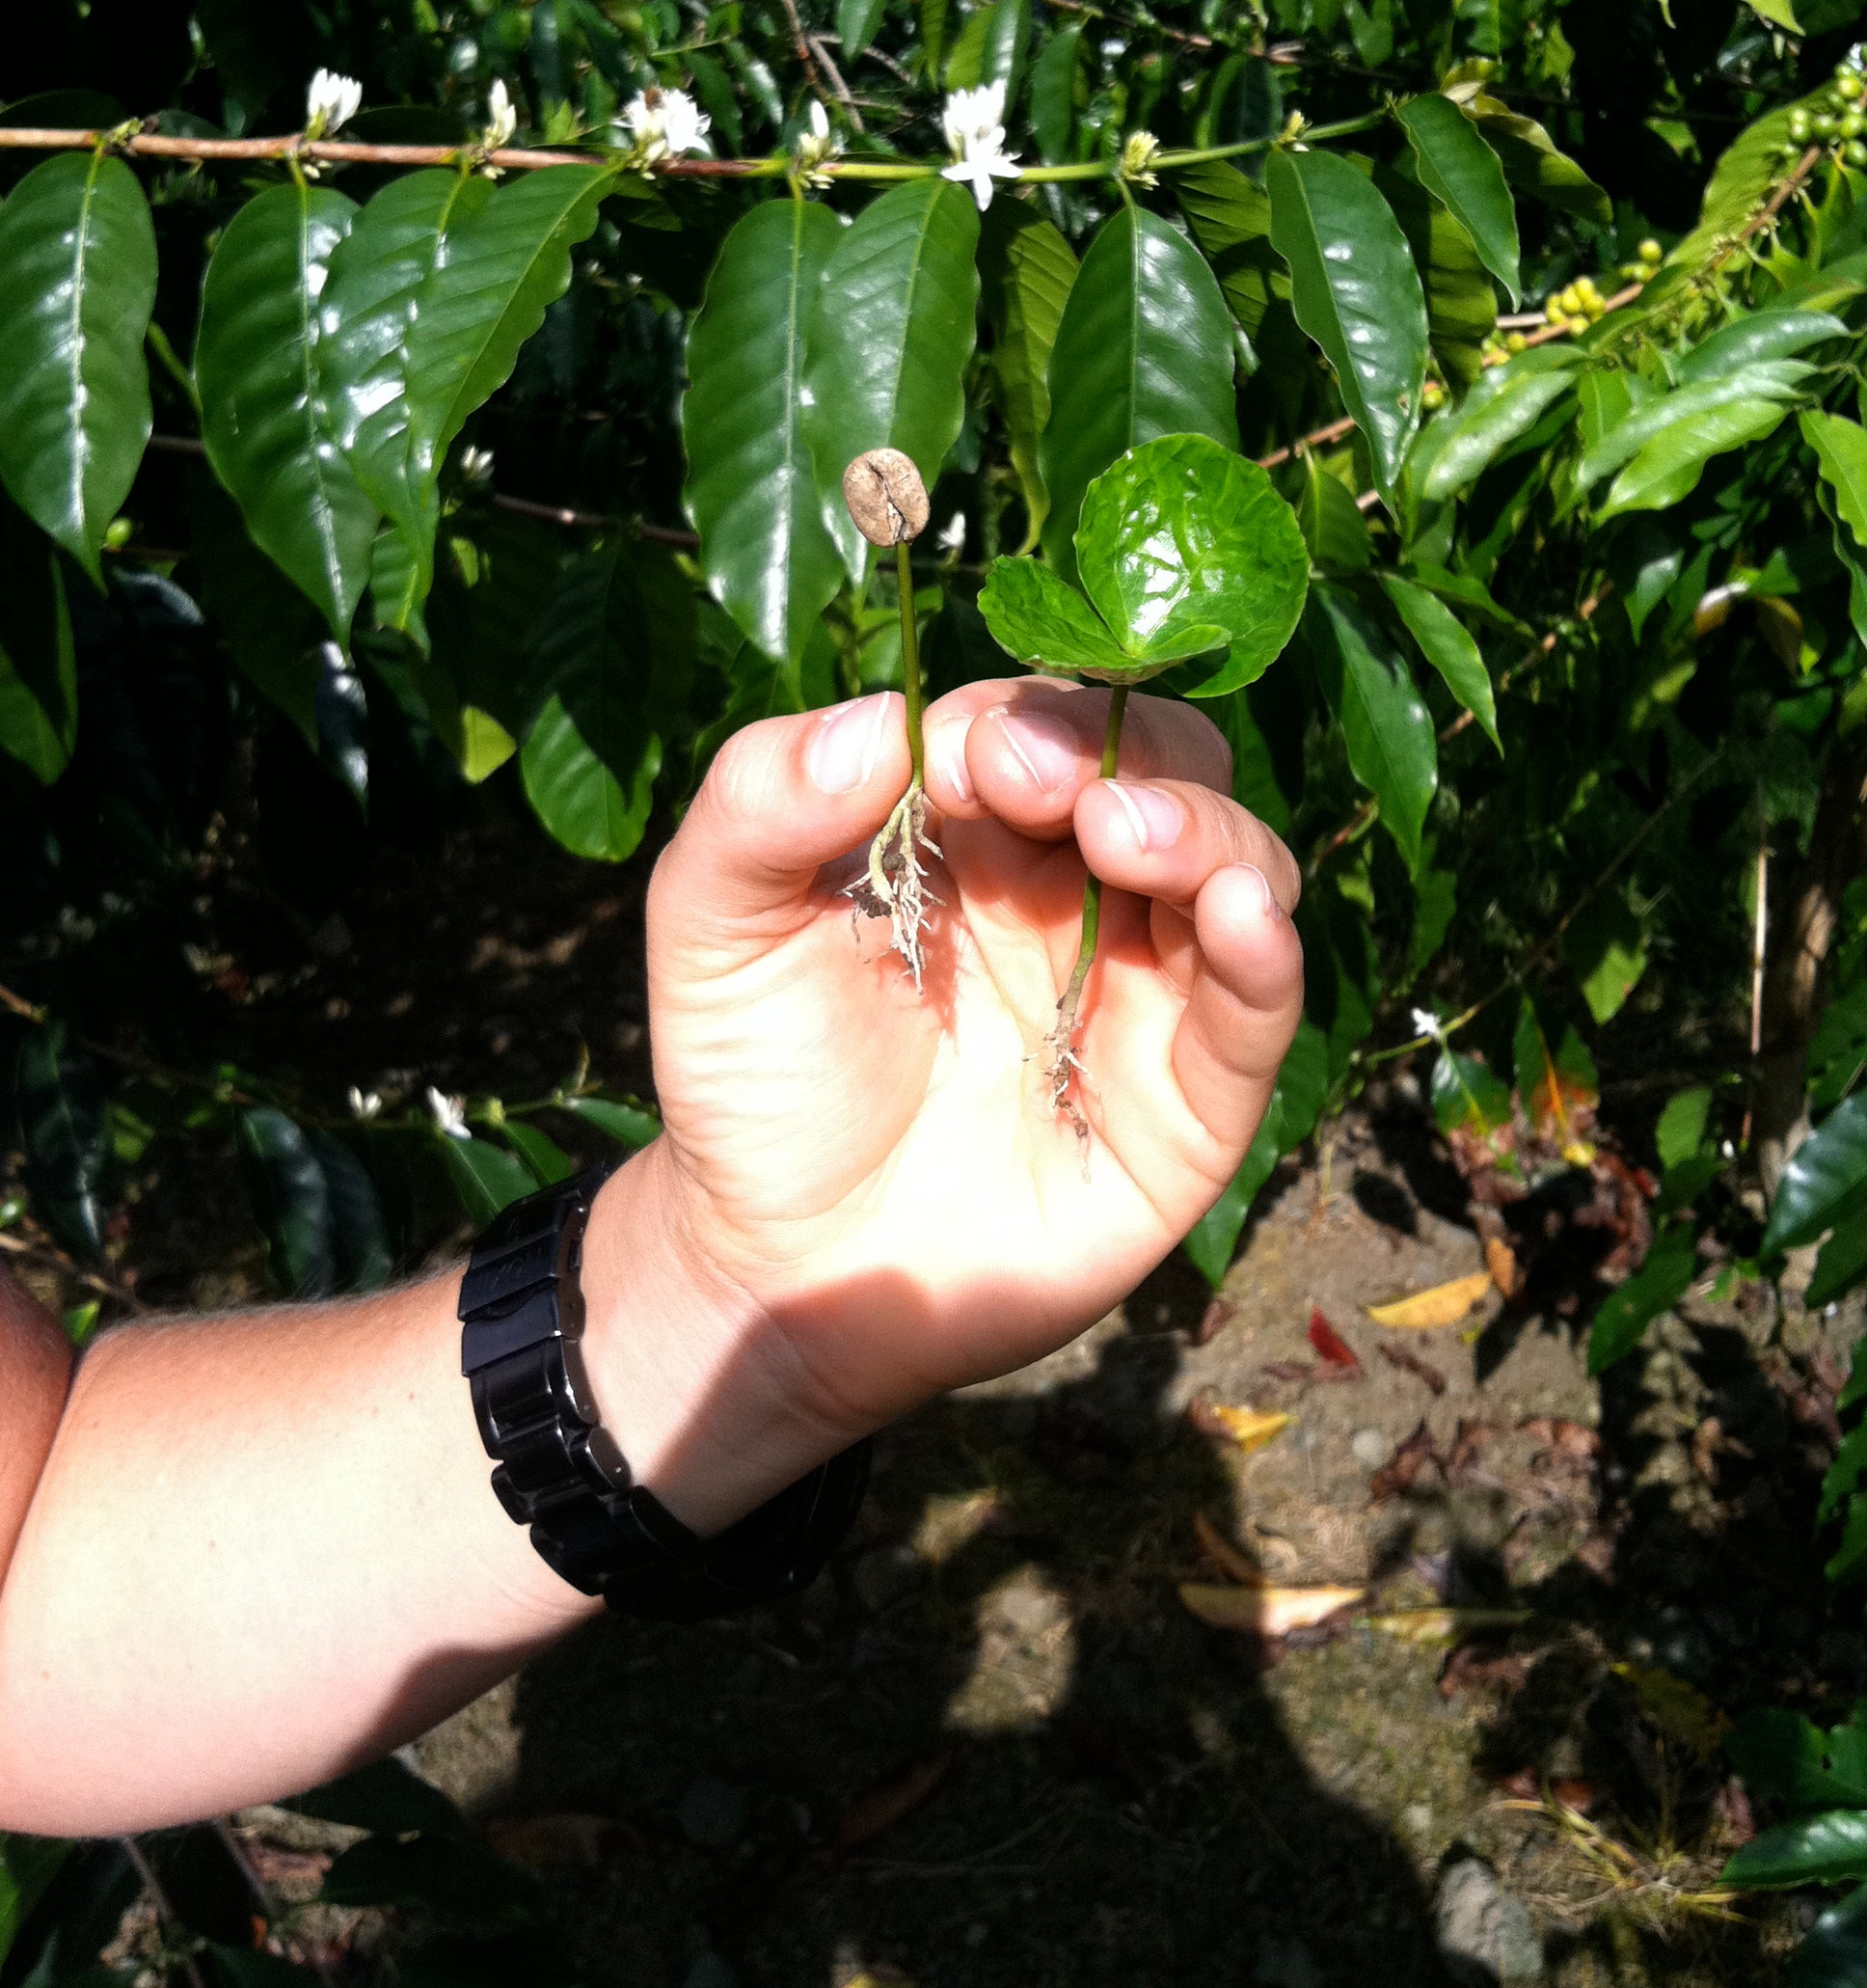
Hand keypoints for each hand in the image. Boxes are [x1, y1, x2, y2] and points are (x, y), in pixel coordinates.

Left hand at [582, 681, 1302, 1530]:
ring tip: (1128, 834)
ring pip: (1235, 868)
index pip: (1043, 726)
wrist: (774, 1267)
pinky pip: (1254, 1015)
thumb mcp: (711, 924)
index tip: (973, 757)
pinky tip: (1242, 915)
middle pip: (1169, 771)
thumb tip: (875, 721)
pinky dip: (1267, 953)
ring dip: (1202, 830)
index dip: (1024, 720)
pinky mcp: (1185, 1106)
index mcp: (976, 830)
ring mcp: (1140, 993)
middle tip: (1048, 786)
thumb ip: (761, 805)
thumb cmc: (750, 1079)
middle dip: (1128, 754)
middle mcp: (1076, 893)